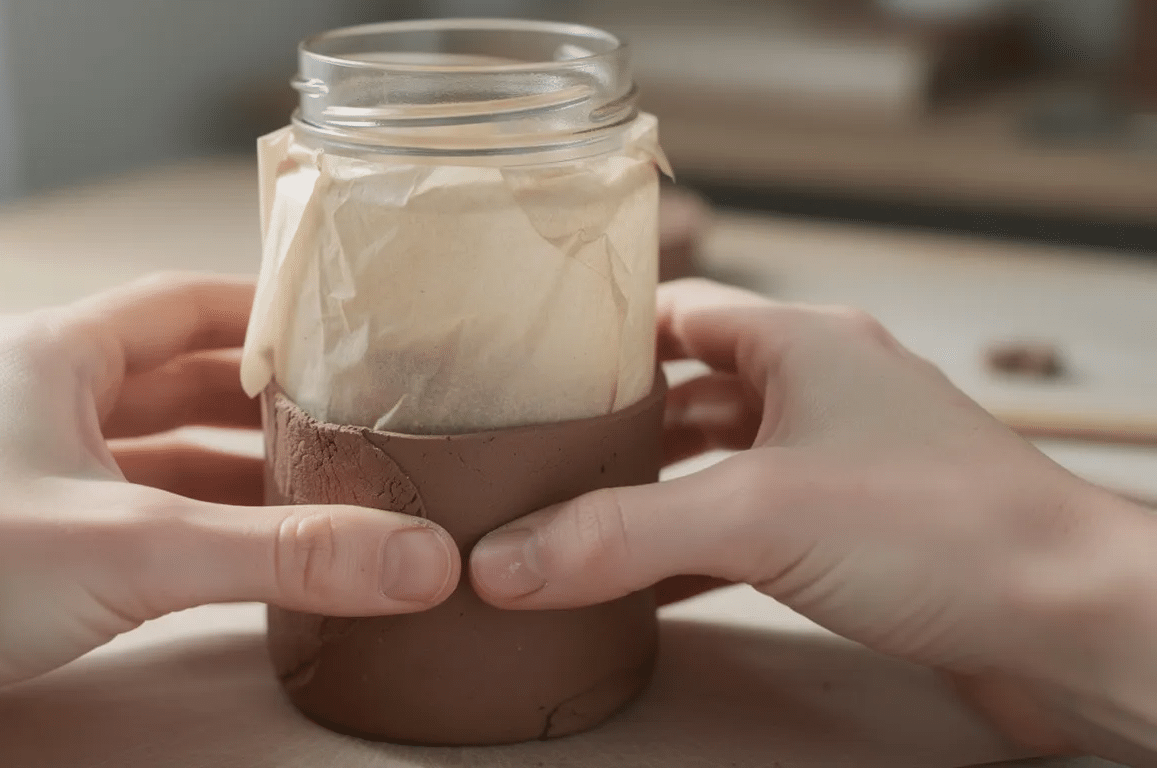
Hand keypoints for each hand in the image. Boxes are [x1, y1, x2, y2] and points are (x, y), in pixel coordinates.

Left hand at [0, 273, 458, 767]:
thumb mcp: (133, 545)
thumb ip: (282, 553)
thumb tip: (412, 558)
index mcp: (53, 356)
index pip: (185, 304)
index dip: (268, 312)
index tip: (345, 327)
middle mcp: (37, 404)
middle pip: (178, 384)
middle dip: (265, 407)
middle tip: (352, 422)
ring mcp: (23, 477)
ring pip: (154, 459)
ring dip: (232, 476)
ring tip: (321, 493)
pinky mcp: (17, 550)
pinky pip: (128, 521)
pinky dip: (190, 532)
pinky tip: (242, 559)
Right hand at [471, 278, 1156, 761]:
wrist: (1072, 621)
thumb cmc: (949, 530)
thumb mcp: (759, 515)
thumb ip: (620, 535)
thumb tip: (503, 560)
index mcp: (802, 344)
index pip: (678, 309)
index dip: (604, 331)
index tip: (532, 361)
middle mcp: (823, 392)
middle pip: (692, 391)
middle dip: (616, 427)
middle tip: (536, 456)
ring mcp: (844, 464)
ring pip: (721, 464)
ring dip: (655, 493)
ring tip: (575, 520)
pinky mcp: (859, 534)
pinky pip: (752, 529)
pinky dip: (695, 552)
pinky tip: (648, 588)